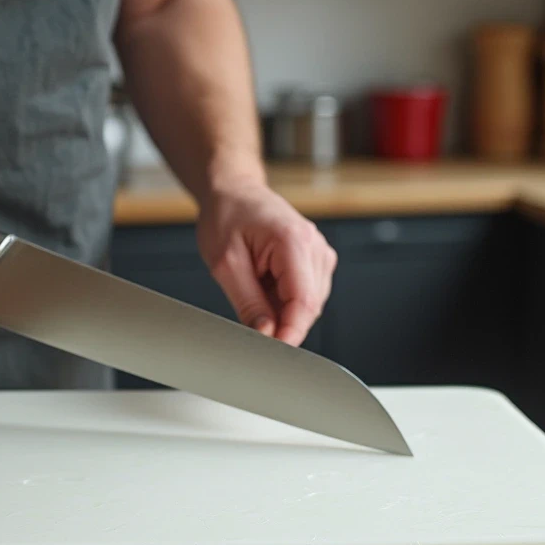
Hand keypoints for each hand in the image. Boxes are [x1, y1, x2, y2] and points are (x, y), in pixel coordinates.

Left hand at [197, 183, 336, 345]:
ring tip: (255, 286)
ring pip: (309, 305)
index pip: (304, 302)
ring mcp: (319, 253)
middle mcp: (314, 246)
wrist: (234, 192)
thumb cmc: (227, 216)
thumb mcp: (226, 264)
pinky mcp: (315, 260)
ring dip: (283, 310)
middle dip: (284, 323)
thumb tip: (267, 333)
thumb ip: (248, 303)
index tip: (275, 351)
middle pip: (310, 307)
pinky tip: (266, 285)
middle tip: (251, 320)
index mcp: (294, 241)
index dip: (291, 332)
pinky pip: (306, 295)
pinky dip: (285, 300)